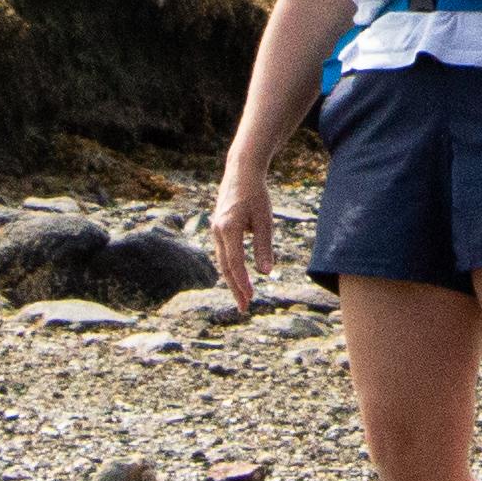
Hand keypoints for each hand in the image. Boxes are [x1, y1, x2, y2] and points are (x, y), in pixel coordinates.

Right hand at [210, 165, 275, 307]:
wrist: (241, 172)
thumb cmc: (256, 195)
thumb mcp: (265, 220)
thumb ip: (264, 246)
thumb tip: (266, 273)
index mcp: (229, 227)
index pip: (235, 262)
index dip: (242, 282)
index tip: (251, 297)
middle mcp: (218, 230)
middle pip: (225, 266)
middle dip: (235, 288)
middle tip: (245, 307)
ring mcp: (216, 230)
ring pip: (223, 261)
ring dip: (232, 280)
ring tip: (243, 297)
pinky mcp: (219, 229)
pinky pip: (223, 253)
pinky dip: (230, 268)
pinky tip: (238, 278)